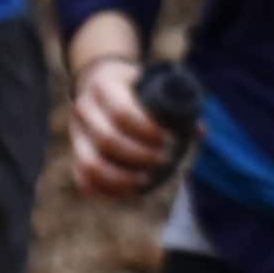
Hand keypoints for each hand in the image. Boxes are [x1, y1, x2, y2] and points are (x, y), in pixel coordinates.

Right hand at [69, 43, 176, 196]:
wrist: (99, 80)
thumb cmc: (135, 85)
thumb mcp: (152, 81)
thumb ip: (175, 102)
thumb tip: (199, 132)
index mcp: (103, 84)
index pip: (122, 113)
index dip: (148, 131)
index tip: (170, 139)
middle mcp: (84, 107)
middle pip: (107, 140)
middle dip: (139, 155)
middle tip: (165, 159)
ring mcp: (76, 132)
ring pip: (90, 164)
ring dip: (121, 178)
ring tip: (146, 180)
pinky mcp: (75, 152)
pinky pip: (83, 179)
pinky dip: (105, 190)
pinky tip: (128, 191)